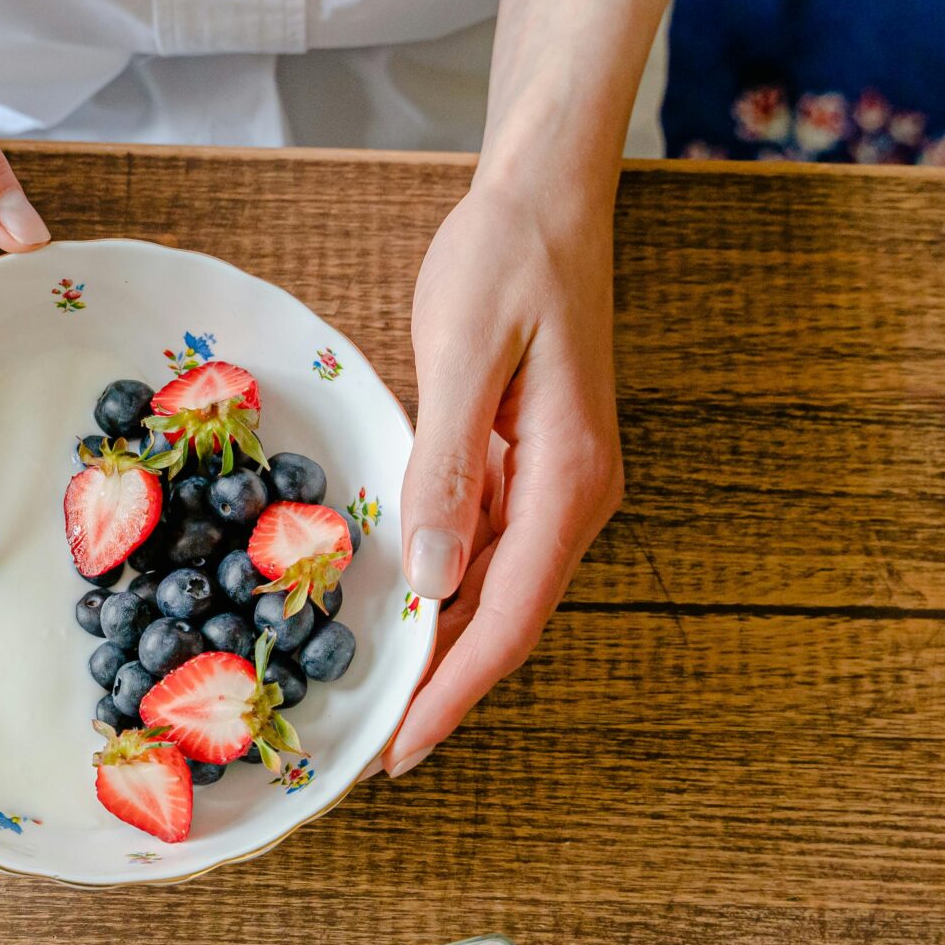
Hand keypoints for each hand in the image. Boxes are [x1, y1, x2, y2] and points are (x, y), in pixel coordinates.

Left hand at [382, 177, 623, 776]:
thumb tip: (434, 575)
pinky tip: (394, 611)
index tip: (400, 751)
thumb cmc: (506, 257)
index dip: (454, 692)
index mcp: (568, 478)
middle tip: (370, 750)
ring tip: (374, 699)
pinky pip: (485, 547)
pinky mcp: (527, 463)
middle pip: (506, 621)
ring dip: (440, 647)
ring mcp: (554, 482)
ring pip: (495, 591)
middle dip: (443, 689)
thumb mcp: (464, 351)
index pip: (509, 617)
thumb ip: (447, 464)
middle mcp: (573, 494)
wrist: (546, 194)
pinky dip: (441, 589)